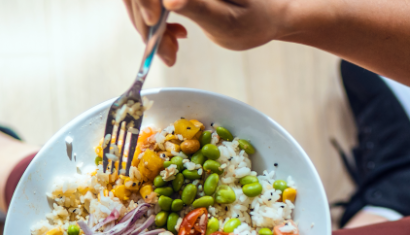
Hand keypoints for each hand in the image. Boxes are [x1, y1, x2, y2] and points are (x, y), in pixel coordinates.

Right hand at [123, 0, 289, 65]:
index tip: (154, 23)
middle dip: (145, 21)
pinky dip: (151, 23)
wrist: (265, 16)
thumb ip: (197, 7)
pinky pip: (146, 1)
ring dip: (146, 25)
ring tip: (173, 49)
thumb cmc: (254, 19)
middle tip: (169, 53)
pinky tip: (174, 35)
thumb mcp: (227, 20)